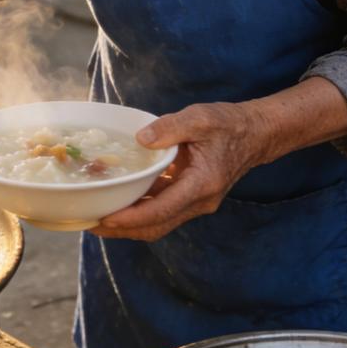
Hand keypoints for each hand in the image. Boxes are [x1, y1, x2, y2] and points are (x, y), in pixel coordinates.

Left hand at [90, 102, 270, 241]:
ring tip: (98, 217)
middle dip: (123, 229)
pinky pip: (163, 211)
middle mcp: (199, 201)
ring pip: (158, 222)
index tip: (106, 219)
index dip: (132, 218)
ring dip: (130, 223)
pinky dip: (141, 210)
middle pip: (156, 225)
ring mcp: (196, 203)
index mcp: (201, 185)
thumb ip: (170, 127)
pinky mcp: (191, 198)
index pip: (162, 210)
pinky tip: (120, 200)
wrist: (255, 133)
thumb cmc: (228, 124)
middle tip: (91, 223)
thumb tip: (141, 139)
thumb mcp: (199, 118)